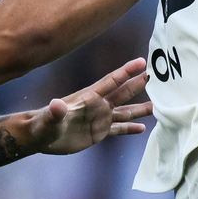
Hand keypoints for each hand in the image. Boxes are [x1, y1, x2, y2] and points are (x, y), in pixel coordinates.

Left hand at [24, 59, 152, 155]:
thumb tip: (56, 104)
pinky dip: (130, 129)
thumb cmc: (42, 124)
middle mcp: (98, 106)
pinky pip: (118, 129)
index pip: (111, 81)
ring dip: (140, 109)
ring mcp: (99, 119)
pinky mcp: (98, 132)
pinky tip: (142, 129)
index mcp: (89, 98)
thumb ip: (55, 112)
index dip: (126, 71)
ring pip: (125, 112)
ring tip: (158, 106)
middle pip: (122, 93)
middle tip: (155, 76)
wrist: (39, 136)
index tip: (141, 62)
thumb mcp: (48, 118)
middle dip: (138, 84)